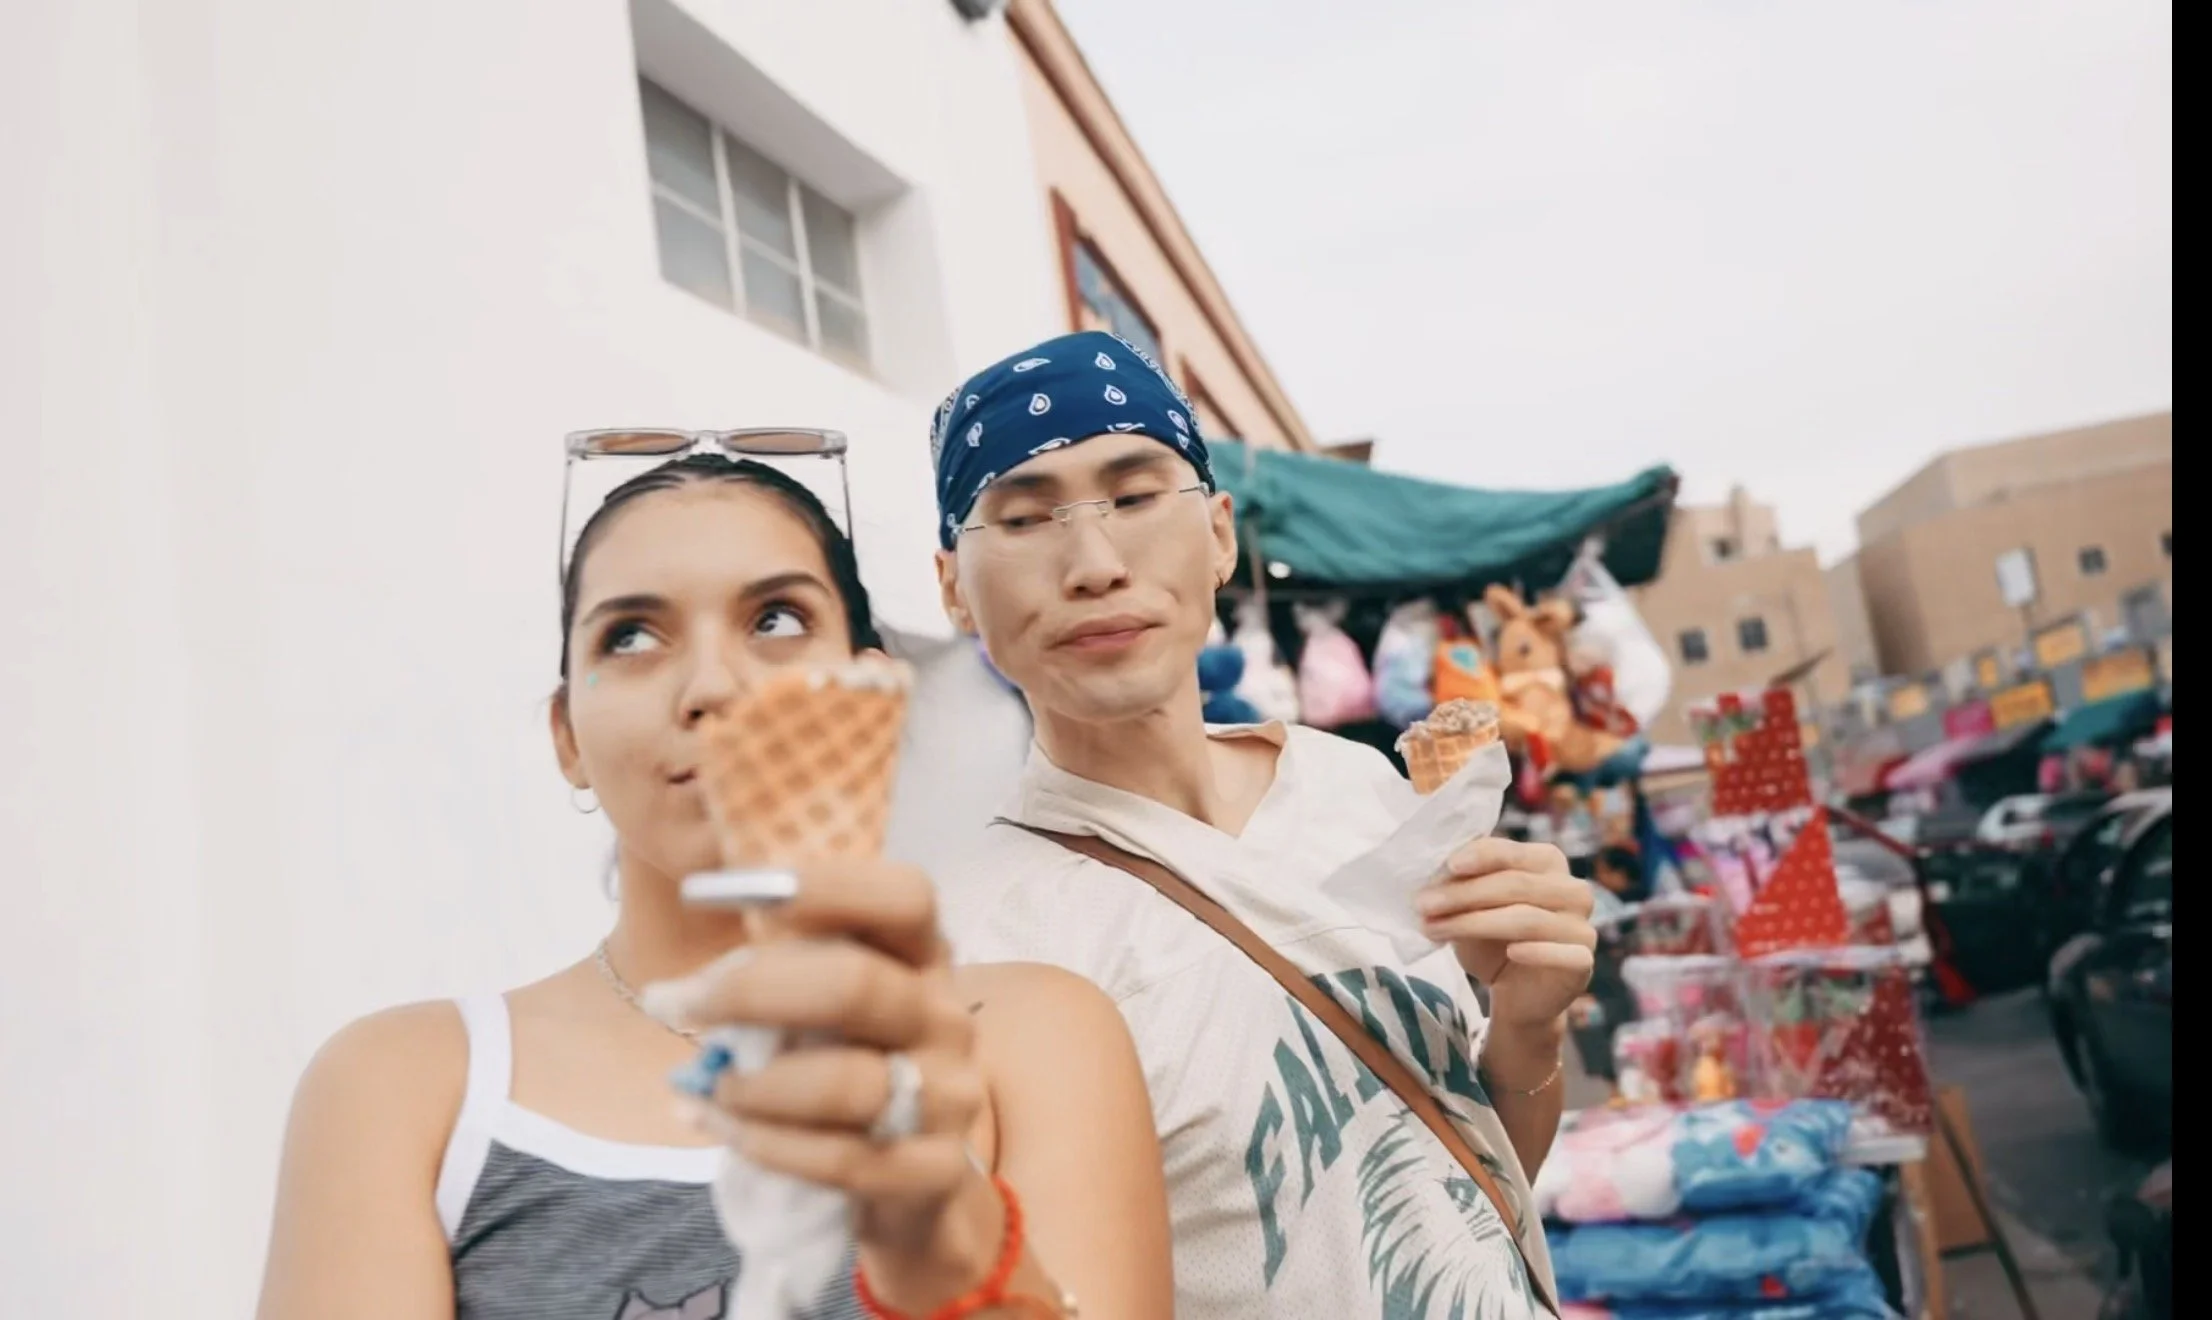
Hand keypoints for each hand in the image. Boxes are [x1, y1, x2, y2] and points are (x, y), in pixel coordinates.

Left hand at [644, 859, 999, 1306]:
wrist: (918, 1186)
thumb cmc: (853, 1070)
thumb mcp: (836, 1009)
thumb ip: (786, 968)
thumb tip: (684, 965)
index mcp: (924, 958)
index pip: (904, 897)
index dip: (826, 884)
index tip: (729, 887)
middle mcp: (946, 1018)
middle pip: (858, 985)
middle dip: (751, 991)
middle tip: (679, 1002)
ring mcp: (950, 1097)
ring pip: (846, 1084)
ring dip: (755, 1086)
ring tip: (709, 1086)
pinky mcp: (936, 1172)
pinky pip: (841, 1161)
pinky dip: (764, 1144)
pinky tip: (719, 1128)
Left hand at [1415, 837, 1595, 1030]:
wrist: (1516, 994)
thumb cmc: (1493, 941)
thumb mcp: (1472, 908)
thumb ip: (1462, 886)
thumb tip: (1435, 873)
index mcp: (1547, 863)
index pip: (1512, 852)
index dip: (1481, 856)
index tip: (1449, 865)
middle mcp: (1572, 890)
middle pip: (1515, 885)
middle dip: (1464, 894)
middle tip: (1423, 904)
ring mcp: (1582, 926)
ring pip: (1527, 919)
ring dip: (1475, 924)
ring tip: (1435, 929)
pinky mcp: (1584, 962)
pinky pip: (1563, 954)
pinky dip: (1536, 952)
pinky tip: (1512, 953)